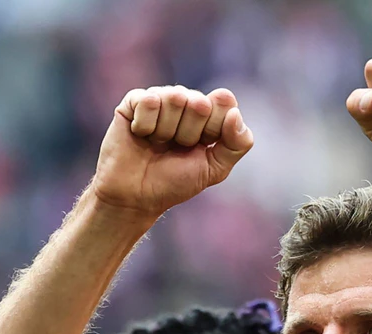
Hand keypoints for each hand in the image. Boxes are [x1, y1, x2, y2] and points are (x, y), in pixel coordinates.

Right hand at [92, 86, 253, 220]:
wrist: (136, 197)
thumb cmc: (175, 182)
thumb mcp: (215, 169)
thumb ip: (237, 144)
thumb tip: (235, 113)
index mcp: (209, 113)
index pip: (225, 100)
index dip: (213, 129)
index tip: (200, 146)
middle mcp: (185, 100)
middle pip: (200, 102)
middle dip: (189, 133)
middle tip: (176, 148)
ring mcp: (160, 98)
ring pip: (174, 98)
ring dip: (166, 131)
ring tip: (157, 144)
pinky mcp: (133, 101)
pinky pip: (148, 100)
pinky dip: (145, 125)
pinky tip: (140, 135)